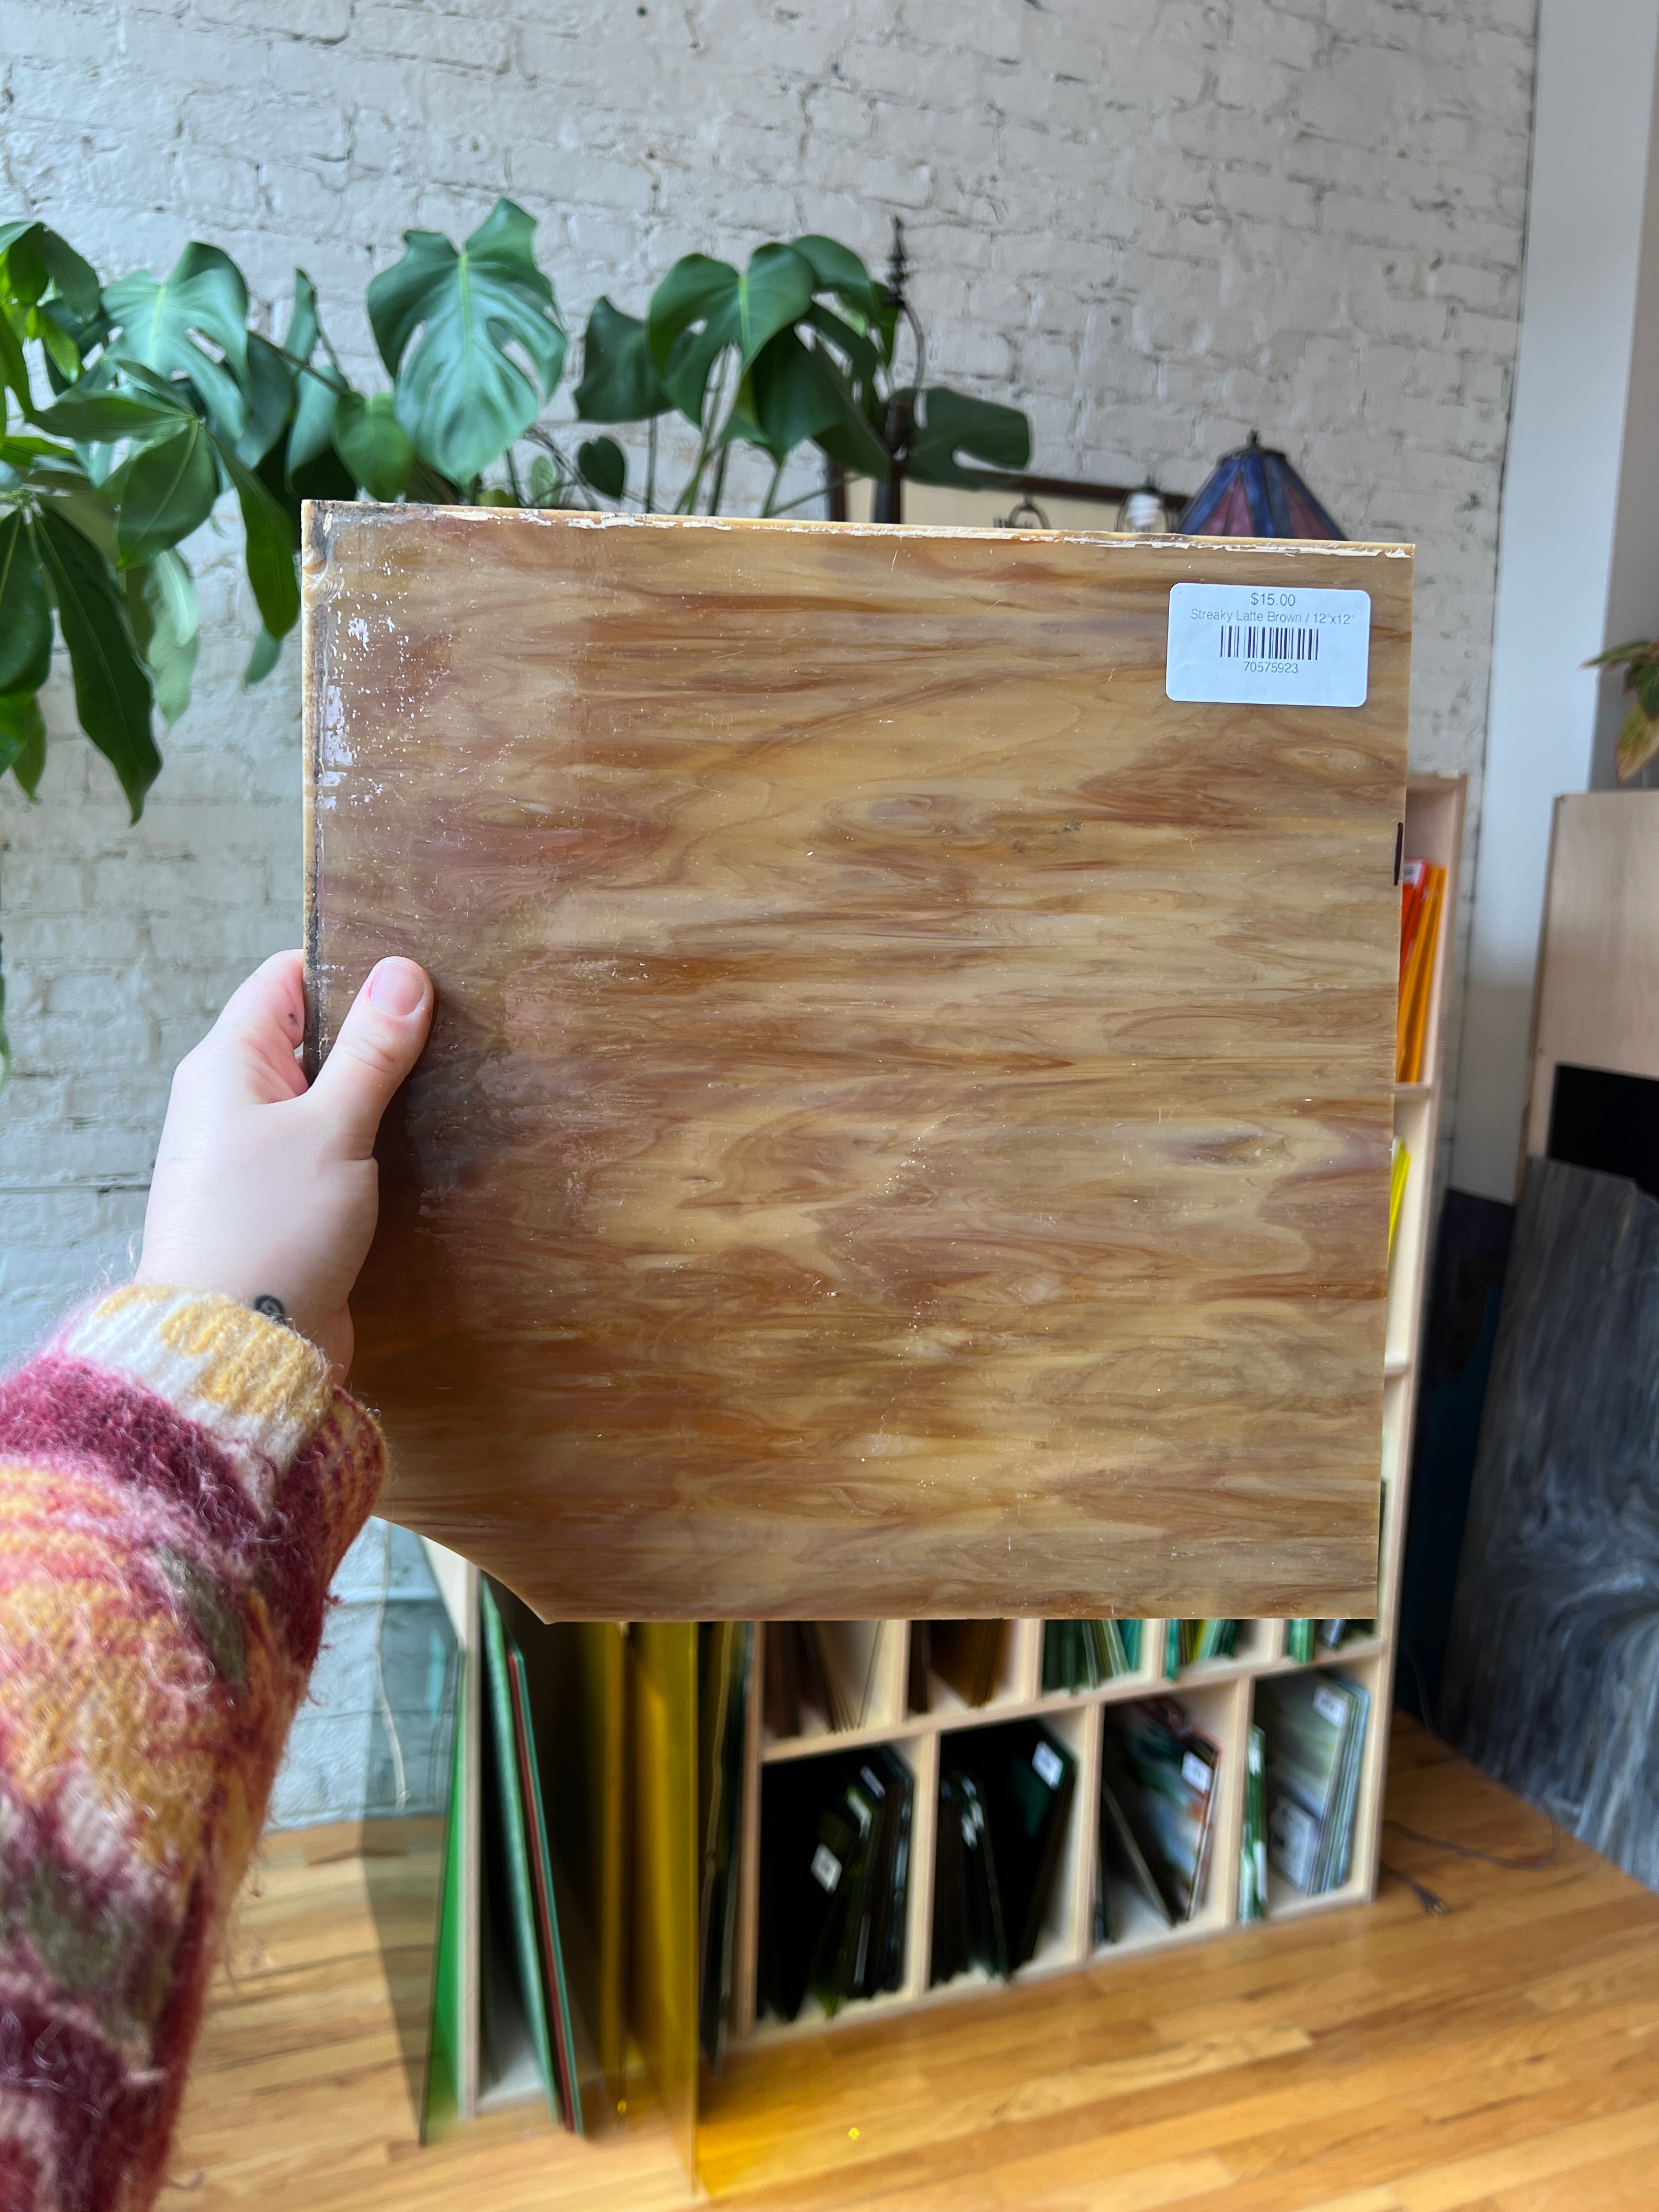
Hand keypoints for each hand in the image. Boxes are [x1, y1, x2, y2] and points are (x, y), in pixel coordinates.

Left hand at [136, 950, 432, 1377]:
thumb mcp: (332, 1128)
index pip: (287, 979)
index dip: (350, 967)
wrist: (234, 1350)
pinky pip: (332, 1155)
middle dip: (378, 1037)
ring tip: (450, 1090)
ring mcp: (256, 1158)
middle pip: (313, 1039)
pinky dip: (372, 1150)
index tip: (419, 976)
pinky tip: (422, 1154)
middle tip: (453, 1031)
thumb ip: (371, 1052)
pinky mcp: (282, 1207)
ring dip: (380, 1100)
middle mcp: (233, 1103)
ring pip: (328, 1102)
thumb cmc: (268, 1230)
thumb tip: (403, 974)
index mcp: (227, 1064)